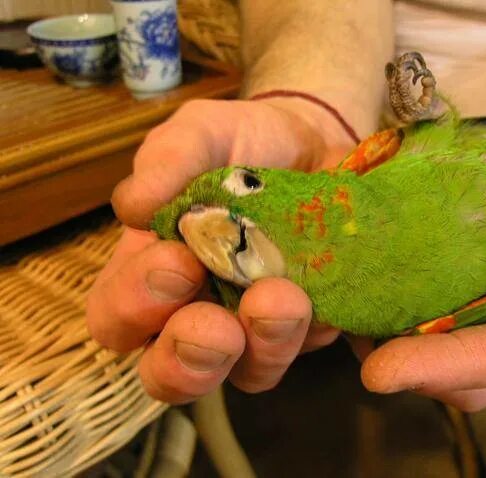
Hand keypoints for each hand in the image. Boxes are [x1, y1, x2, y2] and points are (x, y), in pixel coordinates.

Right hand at [86, 98, 347, 402]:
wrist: (312, 140)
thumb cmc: (237, 144)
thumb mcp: (198, 135)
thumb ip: (167, 160)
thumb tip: (133, 205)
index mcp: (151, 275)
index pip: (118, 318)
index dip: (135, 306)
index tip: (175, 261)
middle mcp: (199, 313)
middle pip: (173, 374)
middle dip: (190, 359)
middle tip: (216, 326)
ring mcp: (257, 327)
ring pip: (251, 372)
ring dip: (264, 345)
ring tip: (283, 299)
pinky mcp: (310, 324)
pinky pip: (313, 345)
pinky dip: (318, 325)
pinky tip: (326, 295)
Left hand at [358, 125, 485, 410]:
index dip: (456, 365)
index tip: (380, 372)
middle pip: (481, 372)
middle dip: (417, 367)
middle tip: (354, 340)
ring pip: (460, 349)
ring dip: (405, 343)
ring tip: (354, 314)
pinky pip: (455, 312)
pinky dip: (414, 308)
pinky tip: (381, 281)